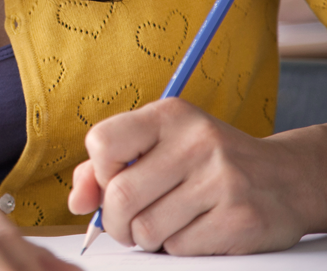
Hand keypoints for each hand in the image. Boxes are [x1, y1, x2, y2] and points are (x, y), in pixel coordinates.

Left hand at [68, 97, 325, 254]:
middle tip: (126, 224)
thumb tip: (78, 202)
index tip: (113, 182)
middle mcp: (198, 142)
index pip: (102, 142)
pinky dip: (176, 247)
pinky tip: (194, 231)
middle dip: (114, 221)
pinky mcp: (240, 218)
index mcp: (171, 116)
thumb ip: (106, 168)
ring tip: (164, 225)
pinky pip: (179, 247)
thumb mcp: (159, 147)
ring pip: (146, 227)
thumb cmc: (206, 163)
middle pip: (121, 195)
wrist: (285, 179)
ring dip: (145, 238)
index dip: (98, 173)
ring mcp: (223, 180)